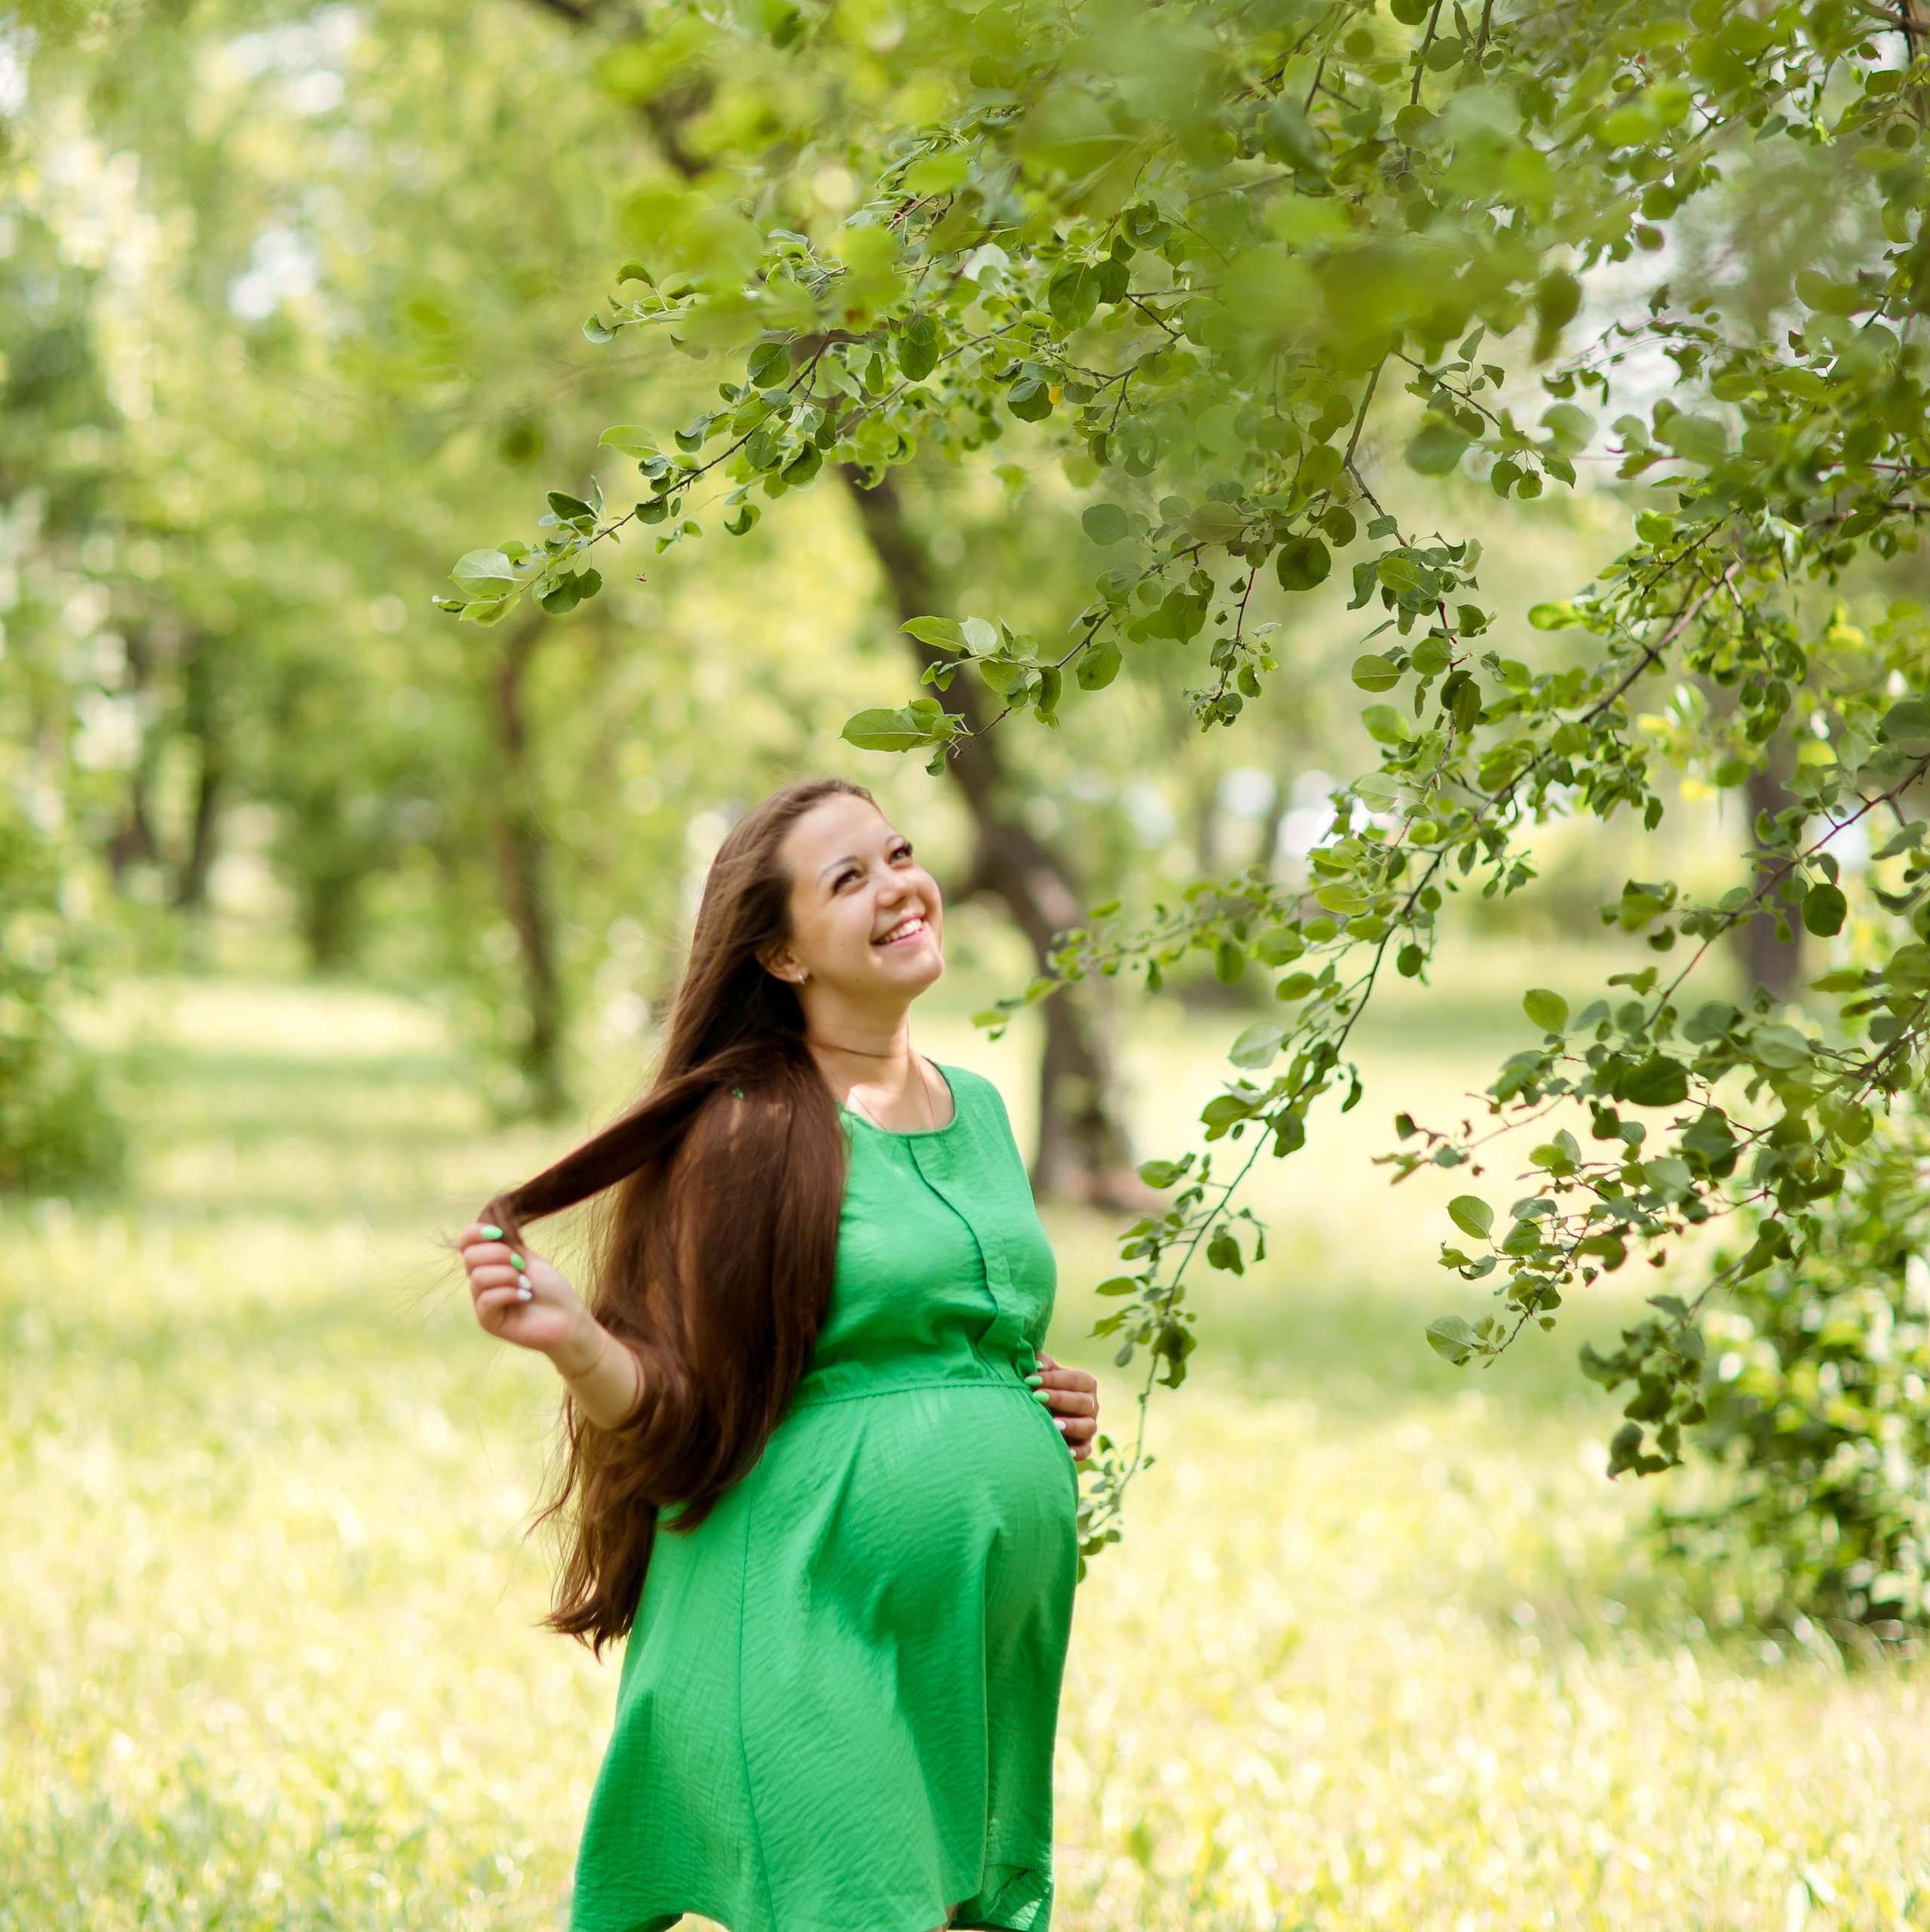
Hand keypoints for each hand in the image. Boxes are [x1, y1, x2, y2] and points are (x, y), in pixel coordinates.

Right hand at [456, 1221, 589, 1363]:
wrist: (567, 1317)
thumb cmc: (551, 1288)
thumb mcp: (528, 1258)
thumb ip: (505, 1243)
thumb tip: (487, 1219)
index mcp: (489, 1263)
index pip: (465, 1242)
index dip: (476, 1232)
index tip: (498, 1233)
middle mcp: (481, 1282)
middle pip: (470, 1256)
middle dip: (500, 1254)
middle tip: (522, 1266)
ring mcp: (482, 1302)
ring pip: (478, 1277)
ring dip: (508, 1276)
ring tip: (526, 1285)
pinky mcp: (487, 1321)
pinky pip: (486, 1299)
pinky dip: (509, 1293)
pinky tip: (525, 1297)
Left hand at [1035, 1352, 1099, 1460]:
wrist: (1042, 1412)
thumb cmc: (1043, 1386)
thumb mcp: (1043, 1372)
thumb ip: (1041, 1364)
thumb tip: (1036, 1364)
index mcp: (1086, 1383)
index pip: (1075, 1379)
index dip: (1053, 1379)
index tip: (1030, 1379)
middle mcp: (1092, 1405)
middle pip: (1082, 1402)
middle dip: (1059, 1399)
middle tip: (1037, 1397)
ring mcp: (1090, 1426)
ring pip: (1089, 1427)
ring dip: (1072, 1425)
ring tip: (1053, 1424)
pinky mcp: (1084, 1446)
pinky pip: (1086, 1450)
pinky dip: (1078, 1452)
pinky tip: (1066, 1450)